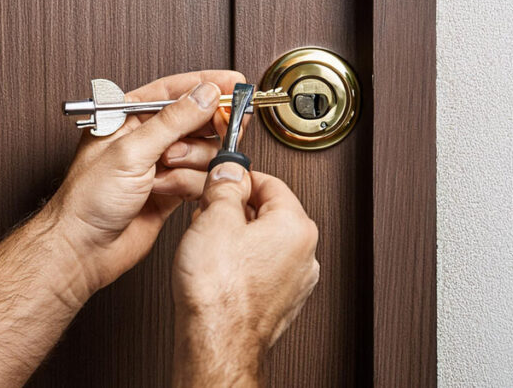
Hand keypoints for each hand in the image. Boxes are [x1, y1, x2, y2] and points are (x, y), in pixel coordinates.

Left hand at [46, 70, 246, 299]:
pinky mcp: (171, 190)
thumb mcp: (130, 151)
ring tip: (166, 172)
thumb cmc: (87, 199)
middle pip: (194, 119)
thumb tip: (203, 94)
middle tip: (220, 129)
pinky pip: (199, 178)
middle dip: (206, 126)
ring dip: (191, 162)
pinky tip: (167, 191)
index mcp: (126, 117)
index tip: (233, 84)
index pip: (173, 90)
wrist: (83, 248)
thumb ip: (172, 121)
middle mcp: (145, 138)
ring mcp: (159, 165)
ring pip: (202, 151)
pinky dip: (189, 184)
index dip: (205, 84)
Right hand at [172, 163, 318, 384]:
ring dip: (236, 236)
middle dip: (234, 209)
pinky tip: (218, 269)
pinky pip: (261, 268)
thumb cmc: (218, 291)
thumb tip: (229, 171)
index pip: (271, 182)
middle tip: (207, 214)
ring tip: (208, 244)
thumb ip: (225, 186)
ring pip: (264, 241)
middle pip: (269, 212)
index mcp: (297, 226)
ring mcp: (295, 282)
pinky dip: (240, 262)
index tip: (220, 179)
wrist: (216, 342)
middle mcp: (305, 254)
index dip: (238, 177)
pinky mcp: (281, 302)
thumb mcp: (214, 218)